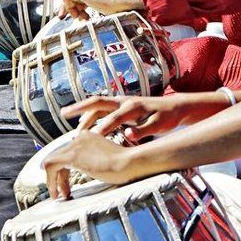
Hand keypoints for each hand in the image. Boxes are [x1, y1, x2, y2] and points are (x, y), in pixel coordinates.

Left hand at [43, 131, 136, 199]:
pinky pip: (51, 166)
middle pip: (60, 158)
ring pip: (52, 162)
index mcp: (88, 136)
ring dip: (54, 181)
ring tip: (60, 195)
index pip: (69, 153)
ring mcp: (76, 145)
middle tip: (64, 193)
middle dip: (59, 178)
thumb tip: (86, 169)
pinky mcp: (73, 156)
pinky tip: (57, 194)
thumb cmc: (125, 165)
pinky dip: (51, 181)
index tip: (69, 186)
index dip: (65, 172)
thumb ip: (94, 160)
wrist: (130, 162)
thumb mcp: (106, 159)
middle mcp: (80, 137)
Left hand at [64, 94, 224, 142]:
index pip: (94, 103)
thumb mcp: (124, 116)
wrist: (176, 108)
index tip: (63, 113)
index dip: (79, 107)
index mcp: (118, 103)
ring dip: (109, 124)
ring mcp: (142, 109)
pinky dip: (138, 132)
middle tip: (73, 125)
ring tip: (96, 135)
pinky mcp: (157, 119)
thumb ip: (107, 121)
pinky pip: (146, 126)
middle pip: (102, 103)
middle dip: (86, 110)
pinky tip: (129, 138)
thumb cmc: (146, 115)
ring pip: (122, 114)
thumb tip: (84, 129)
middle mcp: (127, 103)